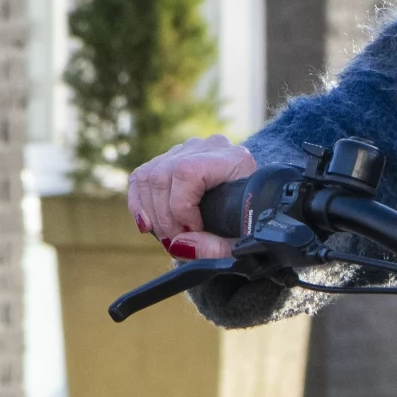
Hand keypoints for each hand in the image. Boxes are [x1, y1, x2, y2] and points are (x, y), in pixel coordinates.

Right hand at [126, 135, 261, 255]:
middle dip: (163, 216)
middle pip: (163, 175)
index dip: (181, 207)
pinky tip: (146, 225)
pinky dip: (139, 203)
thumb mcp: (243, 241)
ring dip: (150, 213)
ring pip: (149, 176)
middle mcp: (209, 147)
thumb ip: (216, 248)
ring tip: (167, 237)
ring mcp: (188, 150)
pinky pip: (142, 176)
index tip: (192, 231)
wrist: (256, 209)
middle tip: (175, 242)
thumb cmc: (252, 225)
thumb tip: (178, 244)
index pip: (187, 172)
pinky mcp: (172, 158)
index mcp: (234, 159)